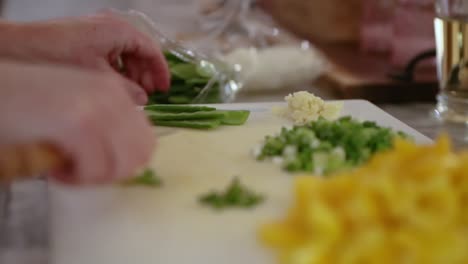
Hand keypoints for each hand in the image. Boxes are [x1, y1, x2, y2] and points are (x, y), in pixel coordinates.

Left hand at [0, 12, 169, 103]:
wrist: (21, 46)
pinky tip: (115, 84)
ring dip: (132, 73)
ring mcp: (99, 30)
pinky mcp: (88, 37)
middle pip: (140, 51)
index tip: (165, 88)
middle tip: (149, 94)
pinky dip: (117, 69)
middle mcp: (112, 26)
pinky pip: (112, 53)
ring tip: (133, 92)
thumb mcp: (99, 76)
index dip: (160, 70)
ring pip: (126, 53)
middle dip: (145, 73)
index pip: (151, 49)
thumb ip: (126, 89)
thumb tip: (142, 99)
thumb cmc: (61, 57)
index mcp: (120, 30)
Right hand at [0, 62, 154, 184]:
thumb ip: (106, 125)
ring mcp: (98, 110)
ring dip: (94, 178)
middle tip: (85, 173)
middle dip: (115, 172)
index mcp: (116, 92)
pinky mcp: (77, 125)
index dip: (126, 161)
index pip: (146, 139)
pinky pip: (94, 170)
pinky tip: (55, 172)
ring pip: (121, 166)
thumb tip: (128, 161)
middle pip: (141, 155)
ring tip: (67, 171)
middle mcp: (113, 97)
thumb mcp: (77, 105)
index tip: (100, 165)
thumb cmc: (28, 102)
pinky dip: (75, 180)